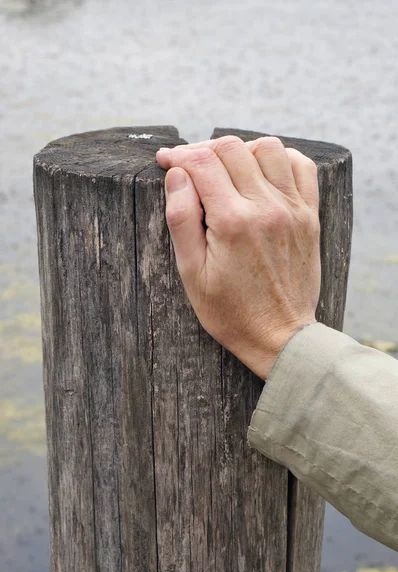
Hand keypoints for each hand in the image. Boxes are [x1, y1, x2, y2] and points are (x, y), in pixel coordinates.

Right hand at [156, 135, 320, 379]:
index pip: (201, 163)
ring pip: (268, 147)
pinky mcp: (309, 216)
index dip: (177, 155)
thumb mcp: (191, 274)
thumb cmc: (230, 312)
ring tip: (224, 168)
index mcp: (232, 222)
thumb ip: (181, 220)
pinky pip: (301, 166)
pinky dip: (280, 158)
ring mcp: (292, 209)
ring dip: (240, 150)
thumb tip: (177, 175)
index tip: (164, 160)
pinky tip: (262, 171)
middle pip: (231, 148)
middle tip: (188, 165)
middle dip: (202, 150)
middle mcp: (266, 207)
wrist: (280, 335)